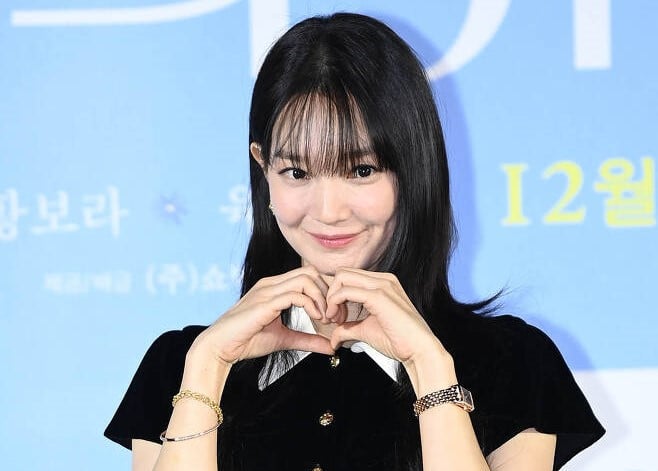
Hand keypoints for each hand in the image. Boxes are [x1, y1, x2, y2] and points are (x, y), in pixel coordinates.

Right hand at [192, 266, 334, 365]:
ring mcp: (267, 290)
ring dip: (321, 298)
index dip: (326, 291)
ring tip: (325, 318)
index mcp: (275, 287)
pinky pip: (296, 294)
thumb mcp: (285, 339)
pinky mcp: (265, 302)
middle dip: (327, 292)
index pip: (309, 275)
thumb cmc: (246, 341)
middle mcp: (271, 284)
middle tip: (333, 315)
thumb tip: (331, 347)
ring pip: (306, 278)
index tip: (333, 314)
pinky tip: (317, 319)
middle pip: (311, 271)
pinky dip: (311, 305)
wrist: (220, 347)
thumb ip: (308, 340)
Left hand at [325, 268, 447, 364]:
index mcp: (382, 283)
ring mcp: (382, 285)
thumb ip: (348, 328)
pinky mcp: (378, 296)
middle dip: (331, 294)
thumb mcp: (366, 330)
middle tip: (333, 318)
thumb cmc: (399, 341)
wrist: (418, 350)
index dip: (336, 296)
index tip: (337, 318)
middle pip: (342, 273)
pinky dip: (335, 304)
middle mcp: (382, 279)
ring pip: (342, 277)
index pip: (349, 277)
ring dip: (331, 299)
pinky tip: (338, 320)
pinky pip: (345, 291)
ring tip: (336, 320)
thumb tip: (333, 337)